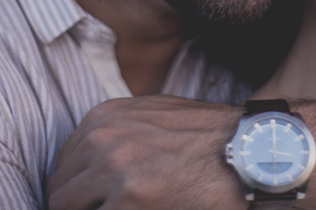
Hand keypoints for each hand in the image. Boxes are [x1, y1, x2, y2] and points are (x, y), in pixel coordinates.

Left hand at [47, 95, 246, 209]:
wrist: (253, 152)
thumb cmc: (210, 137)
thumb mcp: (156, 114)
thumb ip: (117, 131)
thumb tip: (86, 164)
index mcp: (104, 118)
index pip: (64, 167)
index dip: (79, 193)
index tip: (95, 203)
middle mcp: (103, 140)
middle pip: (61, 194)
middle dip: (82, 209)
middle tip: (116, 208)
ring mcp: (114, 173)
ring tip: (136, 208)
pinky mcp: (130, 203)